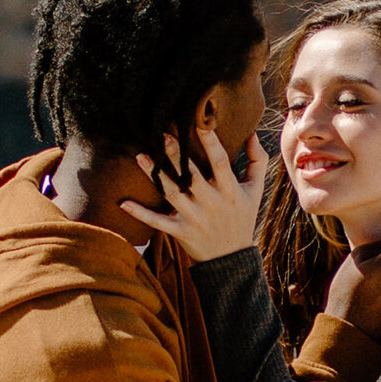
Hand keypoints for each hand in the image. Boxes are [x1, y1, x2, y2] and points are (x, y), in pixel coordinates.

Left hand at [131, 116, 268, 262]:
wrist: (232, 258)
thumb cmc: (243, 217)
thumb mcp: (255, 190)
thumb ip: (257, 161)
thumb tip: (252, 134)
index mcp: (230, 190)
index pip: (221, 163)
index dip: (212, 143)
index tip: (201, 123)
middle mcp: (211, 203)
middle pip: (191, 175)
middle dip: (176, 155)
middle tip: (162, 134)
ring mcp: (194, 218)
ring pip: (171, 194)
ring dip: (154, 175)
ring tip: (140, 156)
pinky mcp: (180, 231)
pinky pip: (157, 222)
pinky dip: (140, 214)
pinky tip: (123, 203)